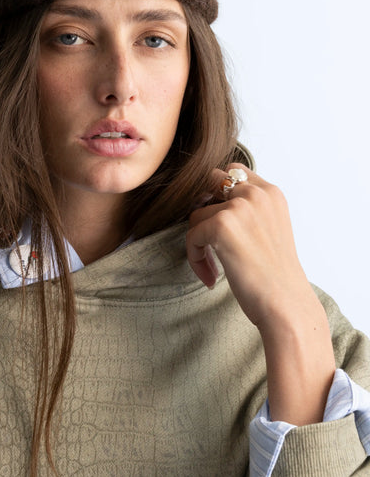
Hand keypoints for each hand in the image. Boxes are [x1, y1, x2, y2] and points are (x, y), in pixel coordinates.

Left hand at [187, 163, 335, 424]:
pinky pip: (191, 235)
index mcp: (271, 193)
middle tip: (213, 241)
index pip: (234, 170)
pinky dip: (195, 257)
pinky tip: (211, 277)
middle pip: (211, 182)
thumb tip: (207, 202)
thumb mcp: (270, 228)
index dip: (221, 194)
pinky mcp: (221, 224)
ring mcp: (238, 207)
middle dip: (208, 209)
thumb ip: (248, 210)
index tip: (224, 225)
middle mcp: (256, 194)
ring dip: (200, 242)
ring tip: (215, 268)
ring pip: (198, 213)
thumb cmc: (275, 276)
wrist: (286, 305)